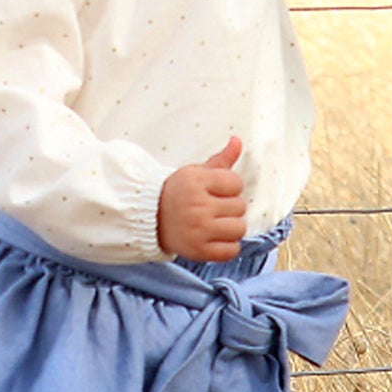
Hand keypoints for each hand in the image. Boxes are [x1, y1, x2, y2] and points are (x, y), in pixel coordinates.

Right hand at [158, 136, 247, 261]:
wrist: (150, 219)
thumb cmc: (179, 192)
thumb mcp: (196, 172)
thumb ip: (221, 159)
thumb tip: (238, 140)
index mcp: (196, 182)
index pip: (236, 183)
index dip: (230, 187)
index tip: (216, 191)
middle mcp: (197, 206)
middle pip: (240, 207)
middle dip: (230, 207)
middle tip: (213, 208)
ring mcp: (197, 230)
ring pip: (239, 229)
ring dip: (232, 227)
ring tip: (217, 223)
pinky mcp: (198, 250)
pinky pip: (232, 251)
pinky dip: (229, 247)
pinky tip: (216, 238)